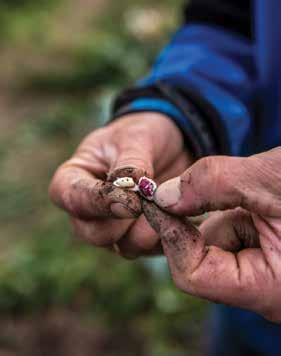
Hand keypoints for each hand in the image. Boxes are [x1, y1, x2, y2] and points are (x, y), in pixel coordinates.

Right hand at [49, 112, 191, 257]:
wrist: (172, 144)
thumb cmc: (143, 134)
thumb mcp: (136, 138)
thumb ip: (129, 166)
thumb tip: (126, 194)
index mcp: (74, 179)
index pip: (72, 198)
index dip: (99, 202)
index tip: (130, 201)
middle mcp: (89, 210)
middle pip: (94, 234)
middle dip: (125, 222)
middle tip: (153, 202)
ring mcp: (113, 228)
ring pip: (123, 247)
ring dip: (149, 229)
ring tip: (171, 205)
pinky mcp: (139, 237)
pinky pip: (150, 249)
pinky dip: (166, 235)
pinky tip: (181, 216)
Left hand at [144, 148, 280, 321]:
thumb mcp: (272, 178)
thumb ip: (213, 184)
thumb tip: (164, 196)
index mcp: (271, 288)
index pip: (193, 273)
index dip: (171, 234)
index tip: (155, 197)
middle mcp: (267, 290)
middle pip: (203, 256)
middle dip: (204, 216)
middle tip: (215, 186)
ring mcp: (269, 275)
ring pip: (219, 241)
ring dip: (227, 209)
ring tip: (262, 191)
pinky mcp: (271, 257)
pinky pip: (236, 234)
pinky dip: (238, 211)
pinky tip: (263, 197)